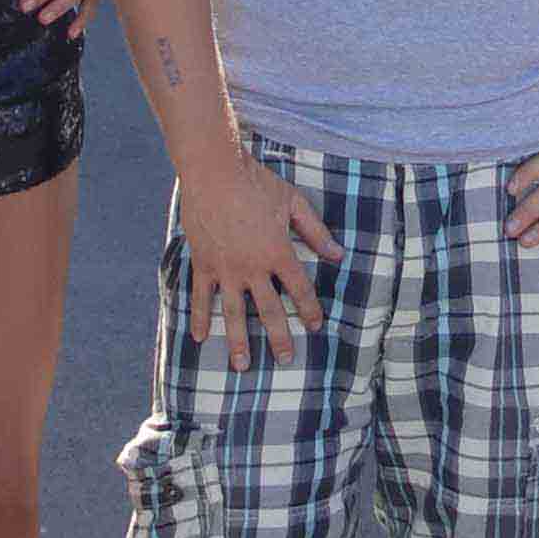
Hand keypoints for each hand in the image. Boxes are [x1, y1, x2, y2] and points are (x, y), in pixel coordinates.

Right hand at [181, 149, 343, 366]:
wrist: (215, 171)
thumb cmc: (256, 182)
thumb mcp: (293, 202)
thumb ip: (316, 231)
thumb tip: (338, 255)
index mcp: (279, 252)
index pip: (300, 290)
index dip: (310, 310)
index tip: (316, 326)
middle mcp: (253, 267)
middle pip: (270, 310)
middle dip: (279, 338)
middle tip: (286, 360)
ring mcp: (226, 269)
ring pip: (234, 313)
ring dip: (238, 342)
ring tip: (241, 366)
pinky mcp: (203, 264)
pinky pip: (201, 297)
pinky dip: (199, 318)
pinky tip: (199, 338)